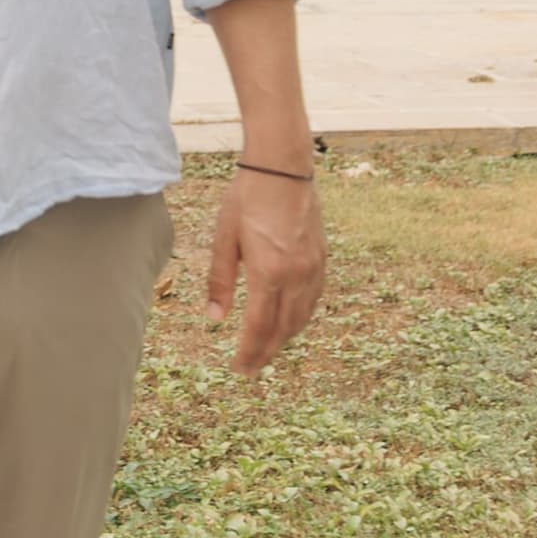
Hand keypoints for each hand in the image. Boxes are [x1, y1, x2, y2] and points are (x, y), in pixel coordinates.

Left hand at [202, 162, 326, 377]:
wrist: (282, 168)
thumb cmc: (247, 198)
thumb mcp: (224, 237)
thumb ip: (220, 280)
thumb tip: (215, 318)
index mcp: (268, 273)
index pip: (259, 327)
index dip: (249, 353)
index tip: (240, 369)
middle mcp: (296, 276)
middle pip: (283, 329)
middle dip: (266, 353)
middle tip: (251, 369)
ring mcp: (312, 268)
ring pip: (302, 317)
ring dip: (284, 338)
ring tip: (266, 349)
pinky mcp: (321, 258)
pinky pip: (314, 299)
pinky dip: (300, 318)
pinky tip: (289, 321)